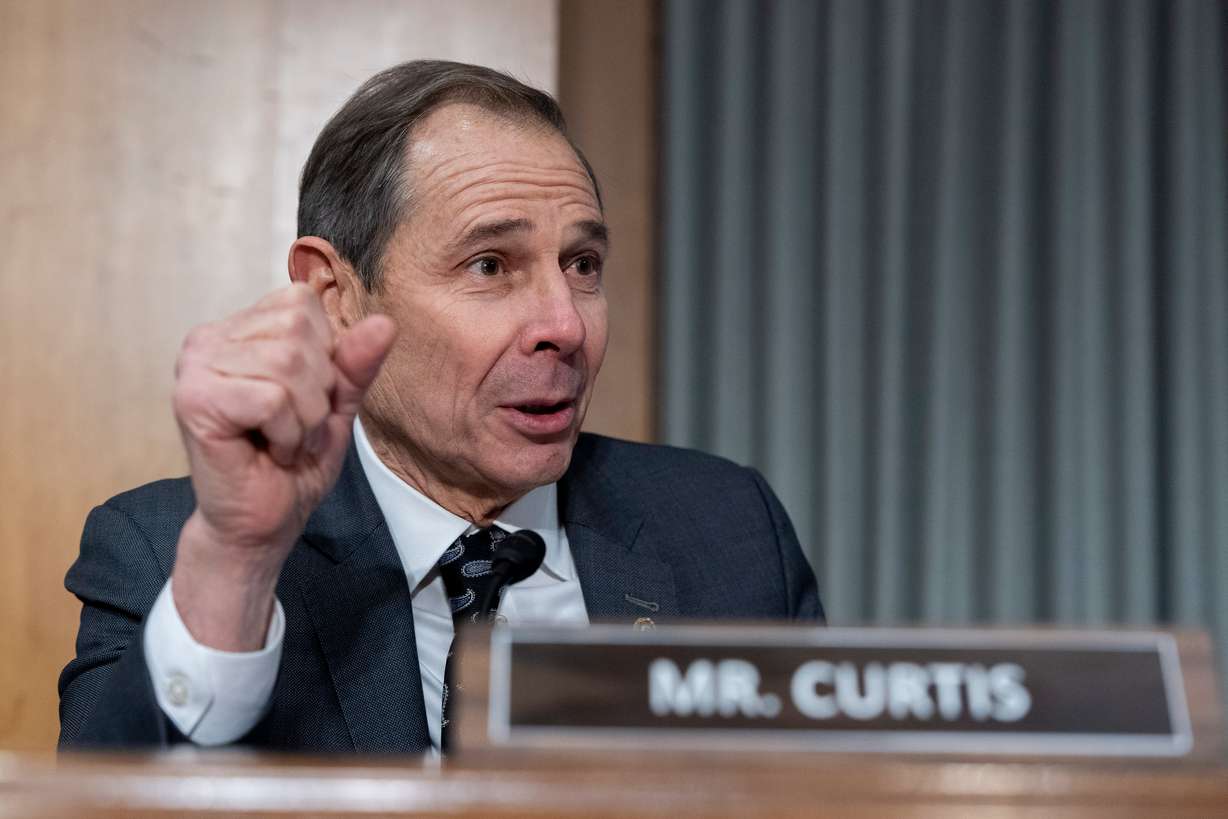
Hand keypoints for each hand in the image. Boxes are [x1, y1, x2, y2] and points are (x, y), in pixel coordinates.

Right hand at [169, 284, 395, 648]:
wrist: (260, 524)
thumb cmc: (291, 463)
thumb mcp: (336, 405)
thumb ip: (355, 363)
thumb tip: (385, 323)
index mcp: (238, 329)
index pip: (302, 301)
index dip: (324, 355)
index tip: (303, 400)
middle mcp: (208, 338)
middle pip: (298, 330)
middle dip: (316, 390)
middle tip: (294, 428)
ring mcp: (195, 366)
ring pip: (288, 364)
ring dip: (304, 418)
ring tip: (284, 441)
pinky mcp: (194, 400)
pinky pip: (273, 399)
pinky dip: (288, 434)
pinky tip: (271, 452)